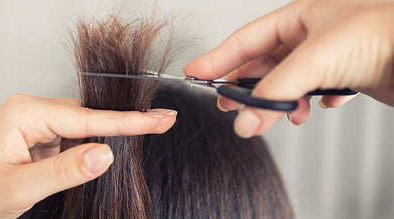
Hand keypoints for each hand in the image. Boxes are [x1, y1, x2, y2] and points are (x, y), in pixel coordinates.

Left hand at [0, 94, 175, 217]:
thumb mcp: (21, 186)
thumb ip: (66, 170)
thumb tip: (106, 154)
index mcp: (26, 113)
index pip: (87, 118)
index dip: (128, 121)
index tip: (159, 118)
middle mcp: (33, 111)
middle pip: (89, 116)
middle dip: (124, 124)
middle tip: (163, 123)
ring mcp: (37, 123)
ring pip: (84, 126)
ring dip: (106, 138)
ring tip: (139, 136)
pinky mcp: (40, 137)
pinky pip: (74, 136)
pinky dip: (90, 147)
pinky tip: (104, 152)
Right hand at [184, 0, 393, 137]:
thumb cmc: (381, 36)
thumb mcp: (314, 60)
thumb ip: (274, 92)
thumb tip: (245, 120)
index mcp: (298, 17)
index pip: (245, 39)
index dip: (218, 57)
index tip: (194, 72)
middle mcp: (310, 36)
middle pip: (264, 64)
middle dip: (249, 87)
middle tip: (231, 105)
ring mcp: (326, 56)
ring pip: (288, 83)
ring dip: (281, 102)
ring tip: (281, 116)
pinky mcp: (343, 76)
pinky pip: (313, 93)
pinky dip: (310, 104)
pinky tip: (318, 106)